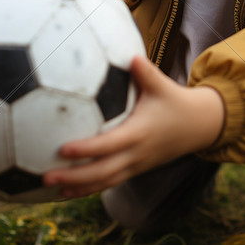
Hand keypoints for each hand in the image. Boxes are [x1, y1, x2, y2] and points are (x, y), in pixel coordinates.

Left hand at [42, 56, 224, 197]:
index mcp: (140, 133)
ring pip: (105, 182)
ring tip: (50, 186)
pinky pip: (110, 182)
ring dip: (78, 187)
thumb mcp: (163, 85)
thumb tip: (131, 55)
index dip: (87, 149)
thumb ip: (145, 71)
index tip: (63, 149)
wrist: (198, 127)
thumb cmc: (175, 101)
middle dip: (75, 176)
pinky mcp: (135, 169)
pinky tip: (67, 189)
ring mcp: (136, 165)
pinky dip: (89, 188)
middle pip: (103, 172)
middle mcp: (137, 154)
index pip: (109, 145)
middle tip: (46, 175)